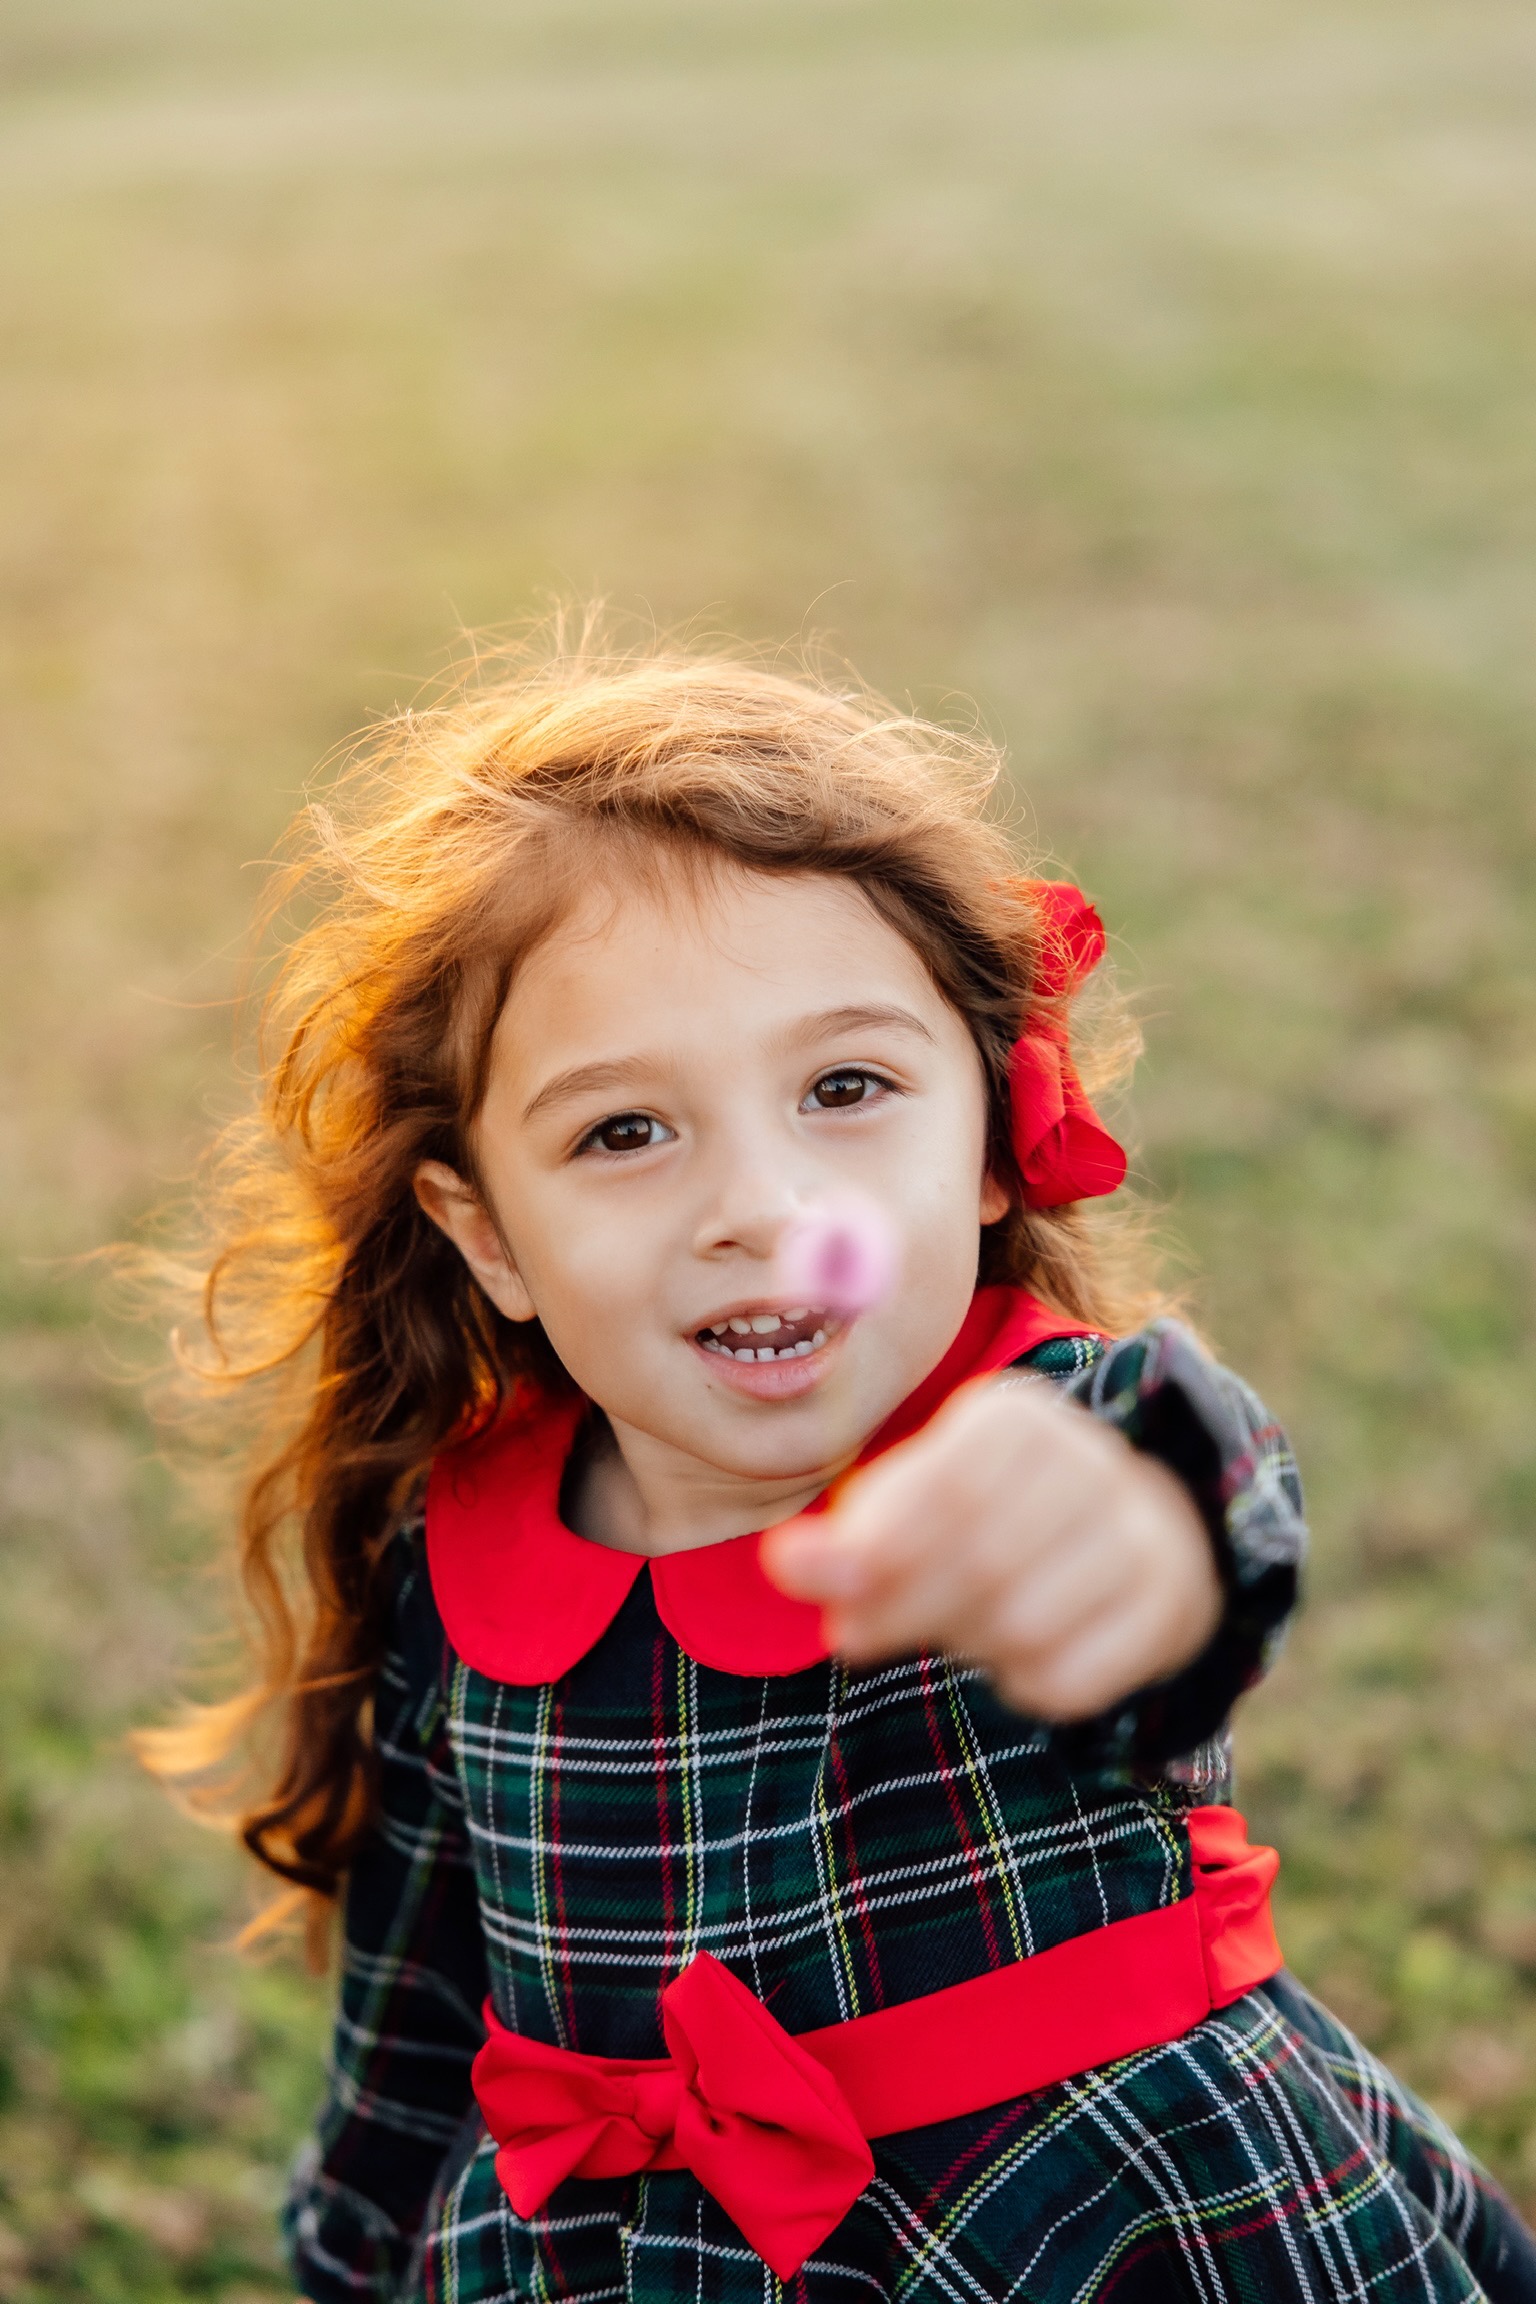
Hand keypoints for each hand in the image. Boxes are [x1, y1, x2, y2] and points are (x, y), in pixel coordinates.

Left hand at [762, 1376, 1222, 1718]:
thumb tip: (784, 1563)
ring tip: (955, 1626)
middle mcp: (1094, 1462)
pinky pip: (1073, 1677)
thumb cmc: (983, 1515)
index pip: (947, 1493)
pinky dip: (1026, 1684)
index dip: (882, 1560)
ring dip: (969, 1645)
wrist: (1126, 1529)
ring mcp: (1144, 1533)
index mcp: (1019, 1420)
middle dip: (909, 1612)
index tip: (838, 1612)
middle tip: (858, 1637)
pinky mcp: (1173, 1605)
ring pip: (1025, 1625)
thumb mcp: (909, 1506)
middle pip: (984, 1562)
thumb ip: (844, 1540)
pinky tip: (1017, 1653)